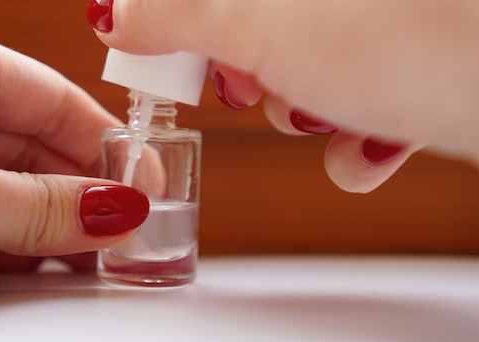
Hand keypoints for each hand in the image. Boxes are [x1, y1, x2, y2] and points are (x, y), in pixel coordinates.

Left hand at [0, 12, 148, 285]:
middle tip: (122, 231)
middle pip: (28, 144)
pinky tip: (32, 264)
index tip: (143, 181)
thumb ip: (38, 207)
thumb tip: (112, 214)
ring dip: (44, 223)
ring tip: (88, 255)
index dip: (105, 143)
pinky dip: (1, 242)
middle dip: (78, 193)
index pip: (50, 97)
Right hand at [87, 0, 478, 191]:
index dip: (172, 15)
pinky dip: (354, 136)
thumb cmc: (409, 42)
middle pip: (254, 20)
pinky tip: (371, 145)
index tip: (153, 45)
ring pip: (306, 64)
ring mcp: (377, 22)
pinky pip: (359, 97)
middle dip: (246, 68)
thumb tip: (114, 13)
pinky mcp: (412, 63)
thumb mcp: (259, 26)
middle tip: (245, 84)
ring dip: (303, 107)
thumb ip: (176, 15)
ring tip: (326, 112)